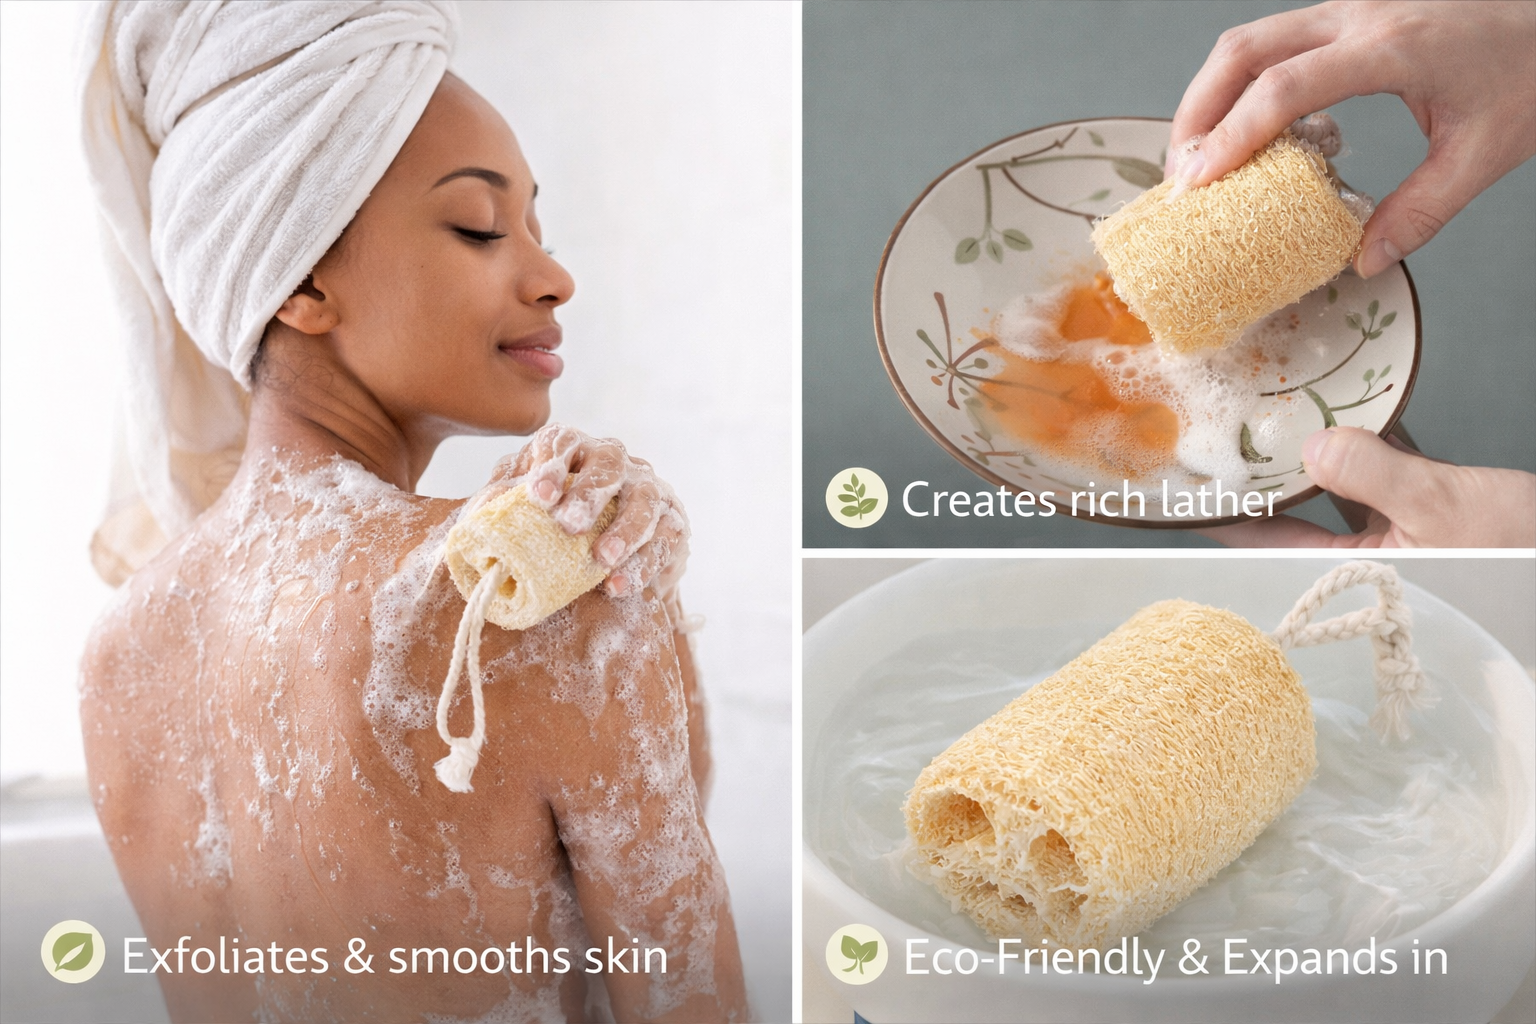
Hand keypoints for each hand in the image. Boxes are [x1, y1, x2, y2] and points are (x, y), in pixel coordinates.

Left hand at [477, 423, 689, 597]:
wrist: (607, 561)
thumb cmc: (554, 525)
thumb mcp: (521, 509)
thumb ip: (501, 504)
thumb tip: (482, 513)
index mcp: (575, 449)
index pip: (564, 442)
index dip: (551, 465)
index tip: (538, 496)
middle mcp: (615, 462)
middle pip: (608, 466)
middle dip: (589, 495)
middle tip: (569, 525)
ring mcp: (648, 492)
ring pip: (644, 502)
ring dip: (625, 531)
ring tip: (602, 559)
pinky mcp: (672, 526)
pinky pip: (663, 542)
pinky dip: (642, 565)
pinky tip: (618, 585)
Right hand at [1169, 1, 1535, 276]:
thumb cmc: (1532, 67)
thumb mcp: (1484, 152)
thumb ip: (1421, 210)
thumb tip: (1363, 259)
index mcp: (1391, 47)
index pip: (1283, 88)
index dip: (1231, 137)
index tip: (1198, 184)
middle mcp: (1359, 15)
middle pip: (1242, 52)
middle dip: (1196, 113)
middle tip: (1181, 176)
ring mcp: (1350, 8)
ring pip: (1249, 41)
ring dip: (1210, 97)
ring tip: (1199, 158)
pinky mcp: (1350, 15)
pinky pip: (1275, 43)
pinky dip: (1242, 86)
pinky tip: (1249, 132)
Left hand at [1202, 426, 1535, 546]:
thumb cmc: (1521, 549)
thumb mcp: (1439, 505)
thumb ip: (1371, 473)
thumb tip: (1314, 447)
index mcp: (1357, 569)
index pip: (1269, 543)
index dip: (1226, 517)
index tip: (1187, 495)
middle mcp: (1366, 551)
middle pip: (1294, 511)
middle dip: (1262, 476)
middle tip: (1222, 439)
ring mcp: (1394, 527)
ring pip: (1334, 483)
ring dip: (1311, 449)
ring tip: (1272, 414)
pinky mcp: (1423, 505)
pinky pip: (1379, 467)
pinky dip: (1365, 438)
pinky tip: (1346, 406)